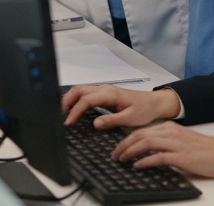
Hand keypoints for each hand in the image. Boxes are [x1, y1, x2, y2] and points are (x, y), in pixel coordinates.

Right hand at [61, 84, 179, 127]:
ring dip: (69, 100)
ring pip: (80, 91)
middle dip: (65, 102)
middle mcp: (104, 89)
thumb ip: (112, 121)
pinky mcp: (103, 94)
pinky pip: (85, 94)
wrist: (154, 103)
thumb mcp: (130, 119)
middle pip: (78, 90)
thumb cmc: (144, 110)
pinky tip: (73, 110)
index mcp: (109, 94)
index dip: (75, 111)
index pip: (85, 100)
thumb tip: (95, 124)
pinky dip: (76, 100)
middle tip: (59, 117)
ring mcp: (103, 90)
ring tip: (62, 114)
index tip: (68, 123)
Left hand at [112, 123, 213, 178]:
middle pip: (139, 135)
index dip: (126, 139)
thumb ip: (164, 142)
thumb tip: (145, 150)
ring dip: (130, 152)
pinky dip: (145, 161)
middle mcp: (170, 132)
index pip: (141, 130)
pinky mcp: (181, 156)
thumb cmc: (204, 150)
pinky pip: (158, 157)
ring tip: (121, 160)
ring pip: (145, 143)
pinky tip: (137, 166)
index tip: (118, 148)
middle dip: (123, 145)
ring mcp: (175, 143)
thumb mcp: (180, 140)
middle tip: (114, 155)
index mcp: (169, 127)